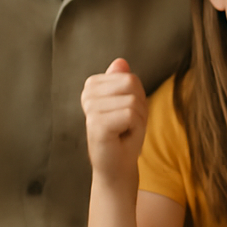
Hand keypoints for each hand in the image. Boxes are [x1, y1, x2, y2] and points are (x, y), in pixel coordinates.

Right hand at [80, 58, 146, 183]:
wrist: (117, 165)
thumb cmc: (124, 134)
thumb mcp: (130, 103)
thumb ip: (123, 81)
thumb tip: (120, 61)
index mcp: (93, 86)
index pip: (129, 78)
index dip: (137, 98)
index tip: (126, 114)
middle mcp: (88, 95)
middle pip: (131, 84)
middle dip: (139, 106)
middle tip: (127, 124)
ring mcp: (90, 109)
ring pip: (132, 100)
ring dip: (138, 119)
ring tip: (124, 131)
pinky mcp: (96, 123)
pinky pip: (130, 114)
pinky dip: (135, 128)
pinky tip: (121, 137)